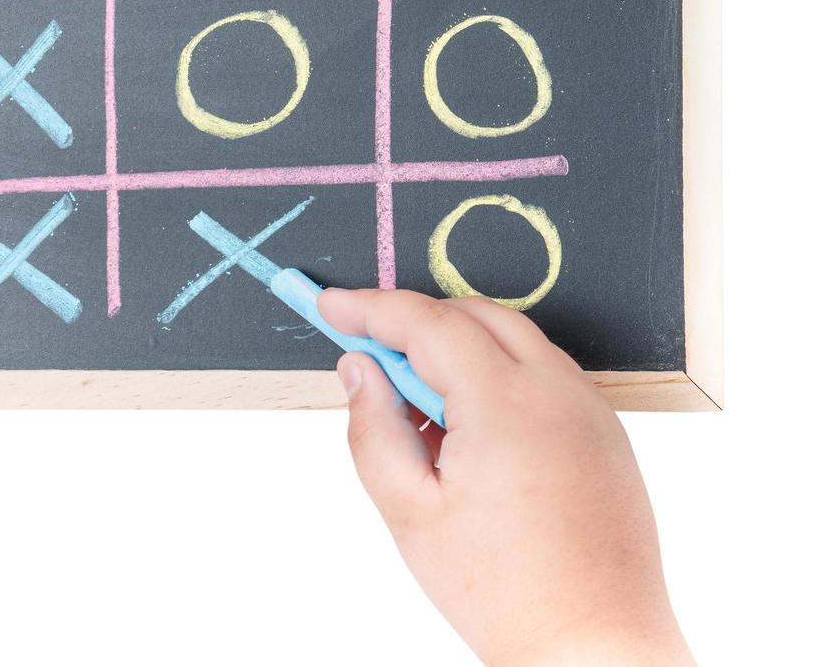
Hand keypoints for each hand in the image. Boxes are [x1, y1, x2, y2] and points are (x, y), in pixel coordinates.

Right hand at [318, 289, 692, 665]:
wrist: (593, 646)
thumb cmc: (501, 591)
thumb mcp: (409, 511)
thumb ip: (374, 428)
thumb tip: (359, 369)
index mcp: (506, 405)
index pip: (427, 323)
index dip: (370, 308)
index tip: (331, 304)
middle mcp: (558, 392)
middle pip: (473, 315)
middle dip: (414, 321)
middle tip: (366, 353)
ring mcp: (590, 410)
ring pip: (513, 340)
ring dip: (458, 349)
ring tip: (418, 414)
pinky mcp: (606, 433)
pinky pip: (543, 375)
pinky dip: (497, 376)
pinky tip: (467, 434)